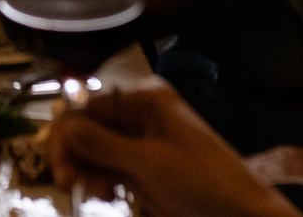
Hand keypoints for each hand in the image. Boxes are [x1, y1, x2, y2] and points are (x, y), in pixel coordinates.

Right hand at [50, 79, 301, 216]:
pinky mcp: (143, 165)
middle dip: (75, 154)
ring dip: (87, 170)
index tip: (60, 168)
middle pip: (85, 126)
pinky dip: (102, 179)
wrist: (242, 213)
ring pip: (93, 148)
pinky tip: (109, 194)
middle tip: (71, 184)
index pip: (85, 105)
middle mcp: (138, 112)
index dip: (66, 134)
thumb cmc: (202, 181)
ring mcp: (140, 140)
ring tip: (101, 193)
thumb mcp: (149, 163)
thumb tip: (62, 126)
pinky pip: (108, 165)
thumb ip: (102, 144)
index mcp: (143, 98)